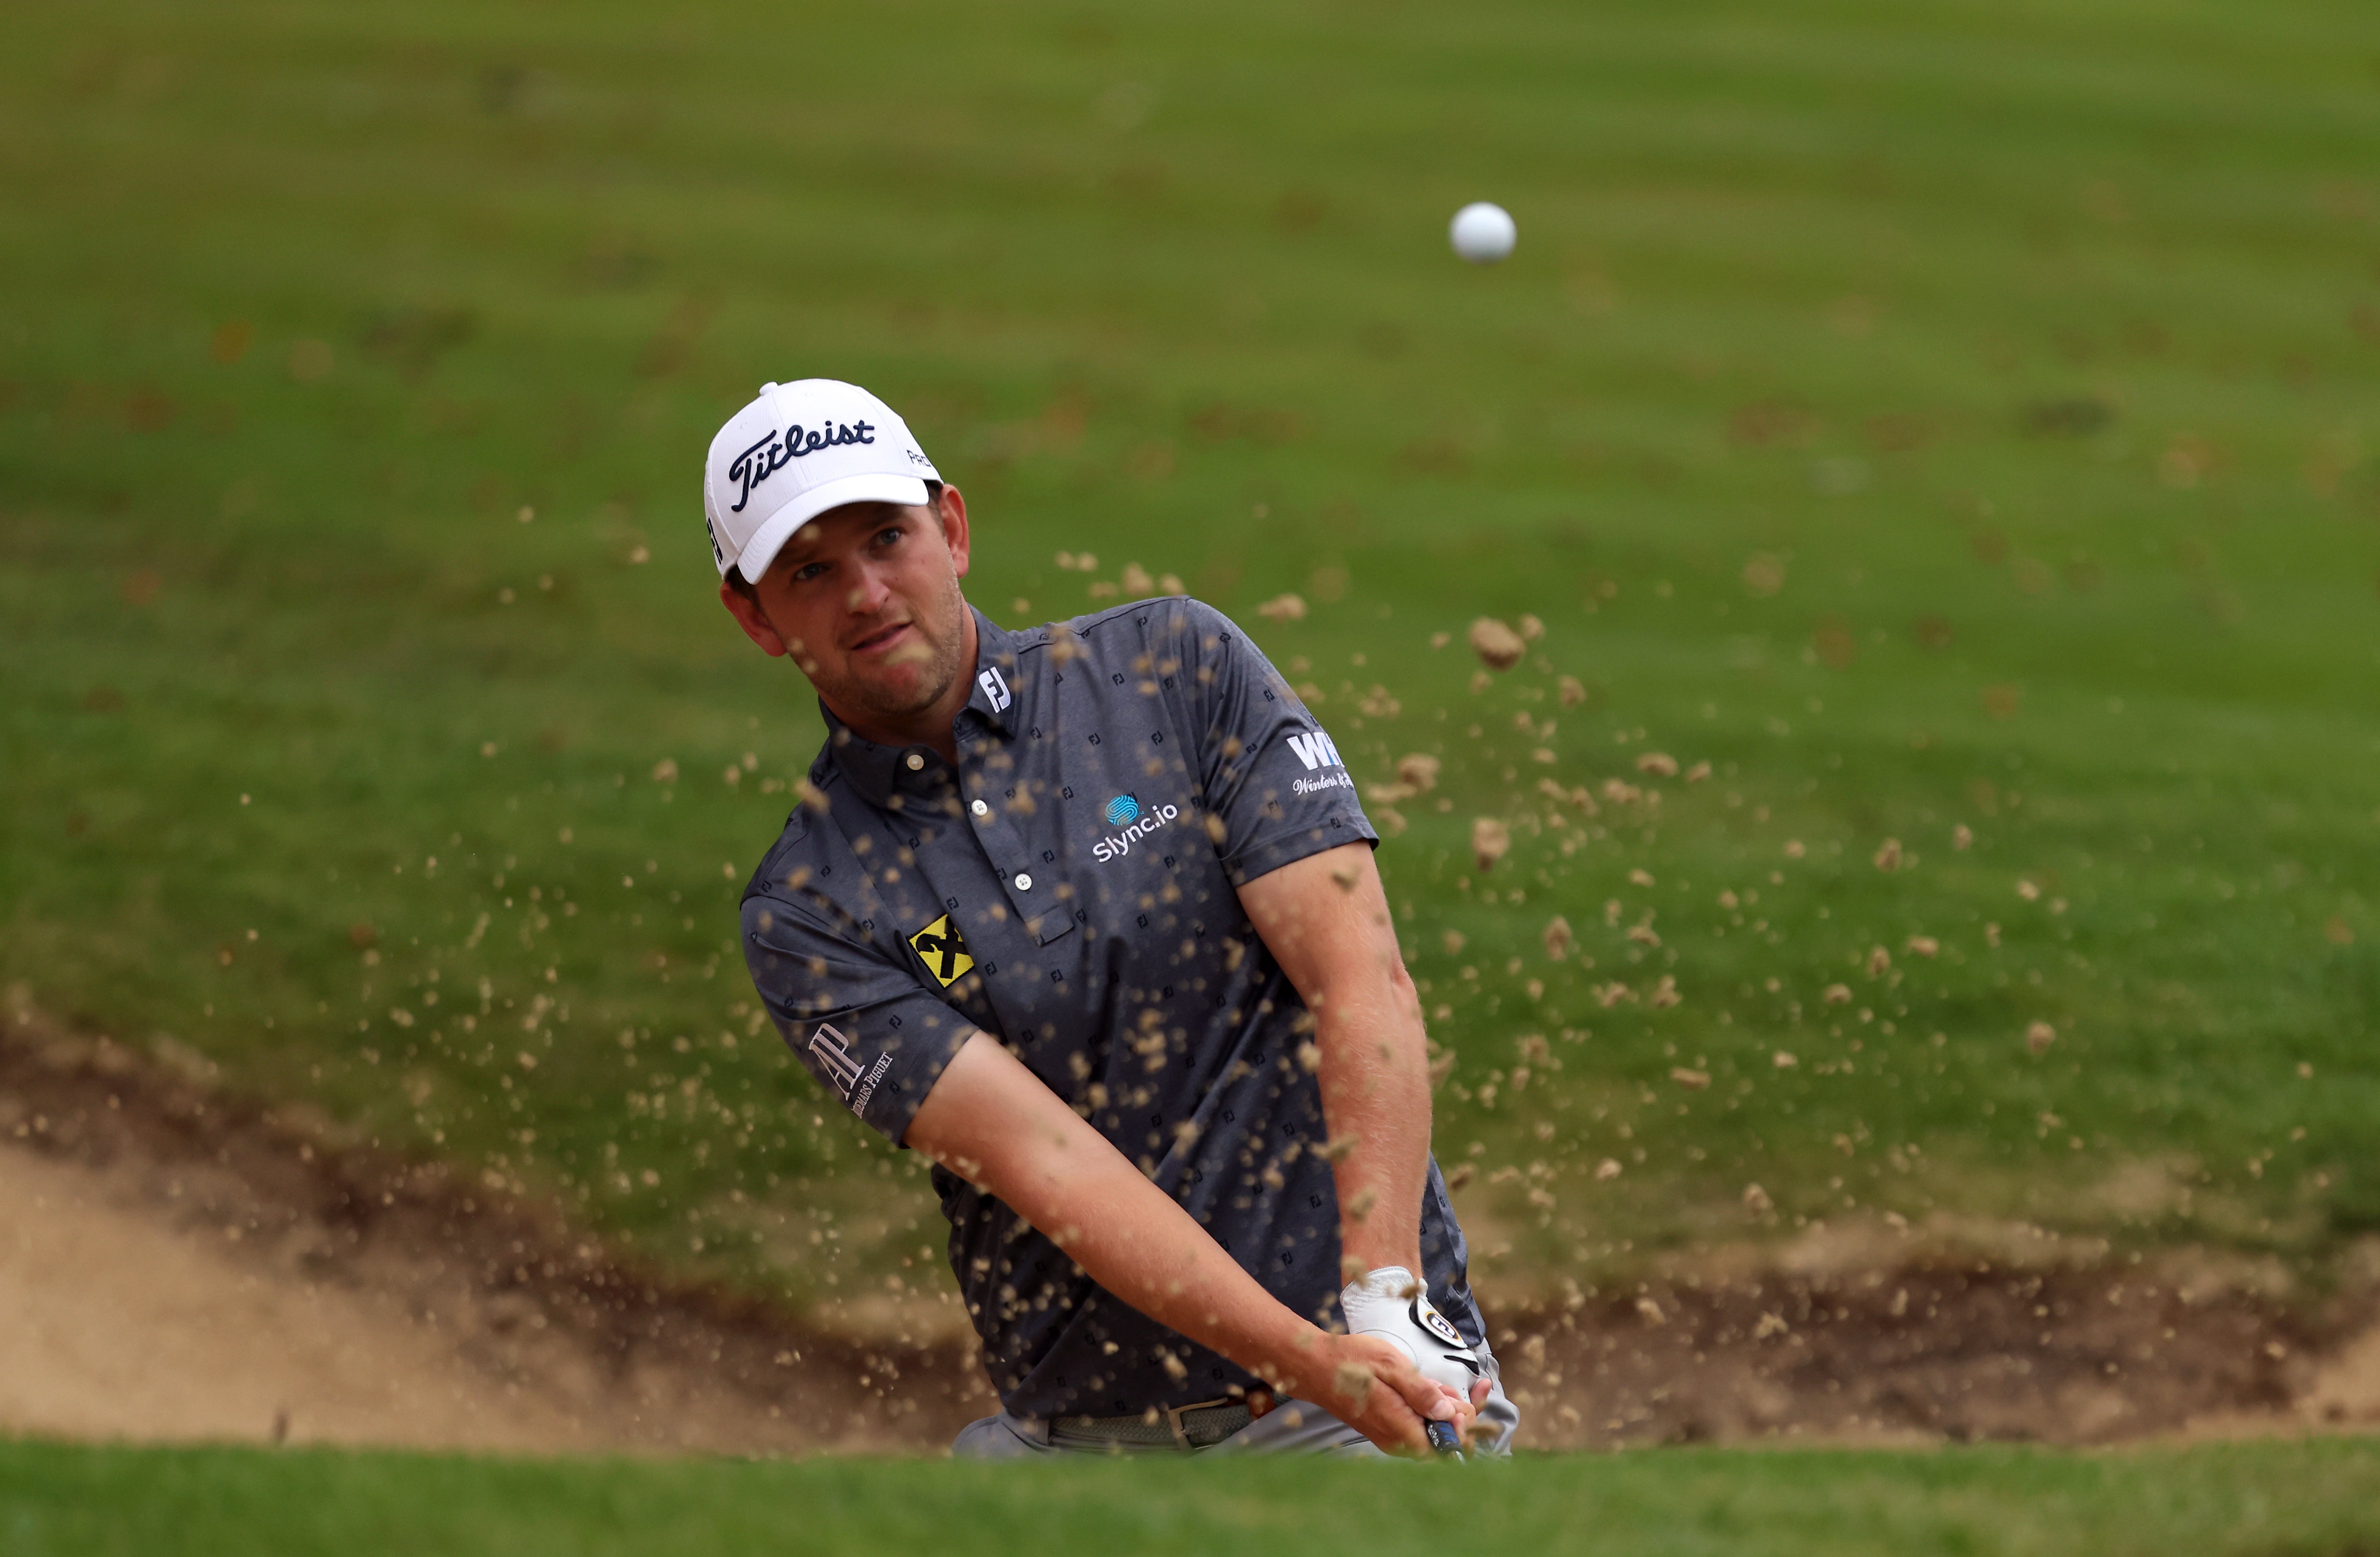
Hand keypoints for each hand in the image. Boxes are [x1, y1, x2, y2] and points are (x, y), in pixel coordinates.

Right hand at [1299, 1331, 1475, 1456]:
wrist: (1313, 1366)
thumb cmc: (1350, 1362)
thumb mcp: (1391, 1366)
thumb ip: (1422, 1392)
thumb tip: (1449, 1412)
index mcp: (1401, 1429)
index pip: (1447, 1449)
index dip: (1463, 1428)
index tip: (1463, 1400)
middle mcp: (1397, 1441)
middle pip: (1442, 1443)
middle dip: (1458, 1416)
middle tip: (1462, 1388)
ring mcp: (1390, 1436)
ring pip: (1430, 1433)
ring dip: (1443, 1411)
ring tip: (1441, 1384)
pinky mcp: (1385, 1427)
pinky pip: (1416, 1425)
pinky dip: (1427, 1409)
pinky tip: (1428, 1387)